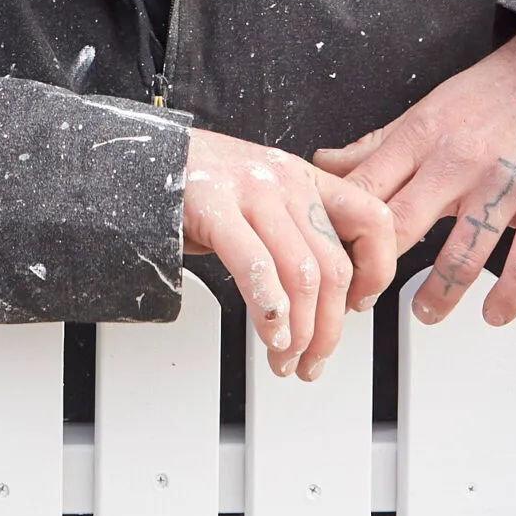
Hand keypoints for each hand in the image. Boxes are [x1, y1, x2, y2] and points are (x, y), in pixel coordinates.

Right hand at [181, 129, 395, 380]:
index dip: (377, 272)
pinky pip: (256, 265)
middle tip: (313, 359)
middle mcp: (285, 181)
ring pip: (303, 275)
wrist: (138, 156)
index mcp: (305, 178)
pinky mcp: (213, 205)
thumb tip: (328, 297)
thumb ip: (297, 233)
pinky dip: (269, 310)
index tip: (359, 306)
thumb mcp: (262, 199)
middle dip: (328, 328)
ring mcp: (250, 190)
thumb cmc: (200, 185)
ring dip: (298, 332)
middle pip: (334, 267)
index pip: (372, 221)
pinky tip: (269, 334)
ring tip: (285, 358)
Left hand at [312, 25, 515, 328]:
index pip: (364, 190)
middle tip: (364, 297)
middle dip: (376, 268)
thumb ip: (375, 146)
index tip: (329, 258)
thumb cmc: (488, 96)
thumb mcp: (424, 112)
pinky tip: (494, 313)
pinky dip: (508, 295)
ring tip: (423, 312)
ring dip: (438, 293)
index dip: (339, 229)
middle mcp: (458, 160)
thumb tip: (323, 164)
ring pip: (462, 252)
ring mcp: (505, 184)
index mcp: (420, 136)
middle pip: (401, 224)